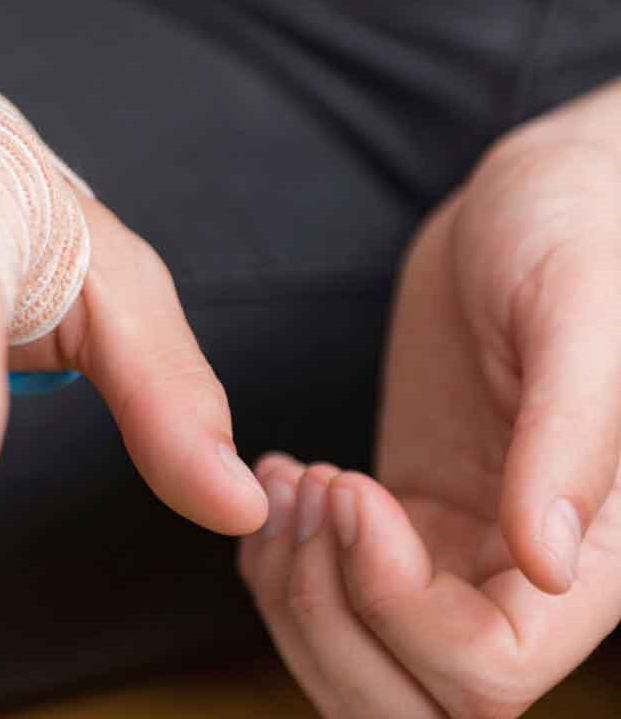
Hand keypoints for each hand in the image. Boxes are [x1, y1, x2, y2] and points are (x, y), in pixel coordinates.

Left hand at [238, 86, 620, 716]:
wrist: (535, 198)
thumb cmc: (581, 235)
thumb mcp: (581, 317)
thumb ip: (572, 441)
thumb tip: (545, 563)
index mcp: (592, 553)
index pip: (487, 669)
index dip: (399, 605)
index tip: (353, 489)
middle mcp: (521, 571)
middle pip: (412, 696)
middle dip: (329, 615)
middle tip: (309, 489)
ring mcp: (454, 545)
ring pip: (359, 654)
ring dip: (294, 589)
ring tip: (288, 478)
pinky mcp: (408, 506)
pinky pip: (334, 581)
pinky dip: (281, 552)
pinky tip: (278, 472)